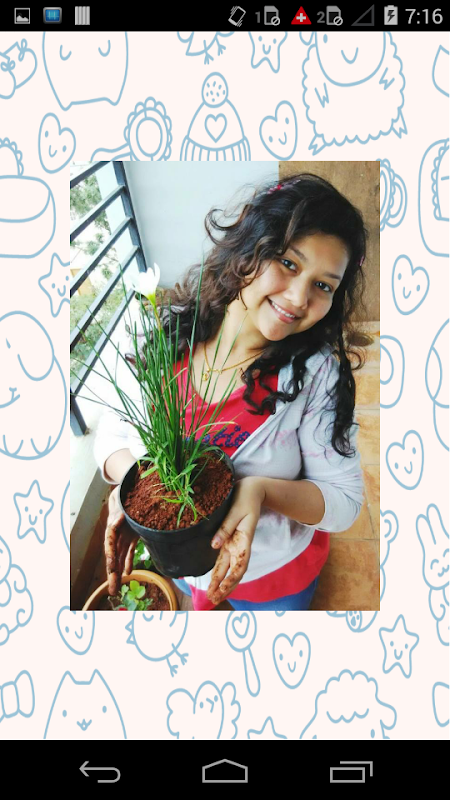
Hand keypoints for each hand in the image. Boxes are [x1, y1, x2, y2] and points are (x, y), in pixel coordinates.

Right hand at [104, 486, 138, 595]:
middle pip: (112, 555)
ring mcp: (123, 535)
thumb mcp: (123, 497)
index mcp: (113, 523)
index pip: (110, 541)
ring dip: (117, 572)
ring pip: (118, 557)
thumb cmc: (125, 490)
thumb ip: (121, 508)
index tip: (112, 566)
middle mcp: (115, 532)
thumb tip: (118, 520)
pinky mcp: (131, 535)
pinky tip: (127, 573)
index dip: (111, 554)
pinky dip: (128, 562)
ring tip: (115, 589)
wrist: (130, 486)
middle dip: (112, 573)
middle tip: (112, 590)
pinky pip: (128, 551)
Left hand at [206, 477, 264, 605]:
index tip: (222, 589)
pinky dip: (221, 572)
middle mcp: (239, 546)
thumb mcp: (235, 511)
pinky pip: (226, 560)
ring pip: (229, 568)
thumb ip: (225, 529)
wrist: (254, 489)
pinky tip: (215, 580)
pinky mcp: (230, 540)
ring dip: (222, 583)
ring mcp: (235, 544)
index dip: (231, 579)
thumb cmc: (246, 498)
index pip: (239, 566)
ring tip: (212, 595)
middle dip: (224, 587)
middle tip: (213, 600)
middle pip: (233, 572)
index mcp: (243, 540)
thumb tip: (214, 545)